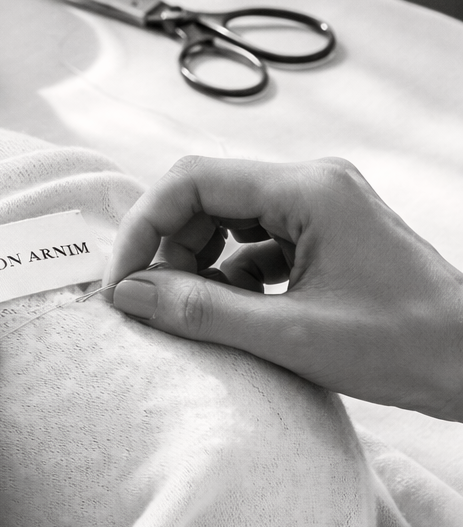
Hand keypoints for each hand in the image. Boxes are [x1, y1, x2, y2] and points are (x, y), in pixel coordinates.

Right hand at [102, 155, 462, 419]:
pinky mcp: (328, 236)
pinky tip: (234, 317)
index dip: (145, 228)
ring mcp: (322, 208)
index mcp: (308, 190)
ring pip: (229, 220)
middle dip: (169, 249)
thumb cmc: (403, 345)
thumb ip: (201, 312)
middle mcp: (313, 184)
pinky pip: (257, 243)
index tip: (122, 282)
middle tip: (151, 306)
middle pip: (207, 196)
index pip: (193, 181)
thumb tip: (131, 295)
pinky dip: (233, 277)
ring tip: (193, 315)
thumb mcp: (289, 337)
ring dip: (199, 266)